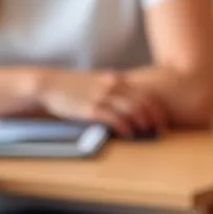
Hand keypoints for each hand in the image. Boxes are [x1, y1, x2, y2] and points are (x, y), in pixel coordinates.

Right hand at [36, 70, 167, 137]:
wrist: (49, 85)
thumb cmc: (74, 87)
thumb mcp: (98, 82)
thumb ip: (114, 90)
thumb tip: (129, 105)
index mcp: (117, 79)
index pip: (146, 94)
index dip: (158, 109)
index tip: (163, 121)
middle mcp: (113, 85)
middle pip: (144, 102)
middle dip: (155, 118)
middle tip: (161, 132)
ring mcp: (102, 96)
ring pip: (133, 110)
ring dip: (143, 123)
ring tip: (148, 134)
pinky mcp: (91, 108)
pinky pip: (114, 118)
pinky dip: (125, 127)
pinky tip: (129, 134)